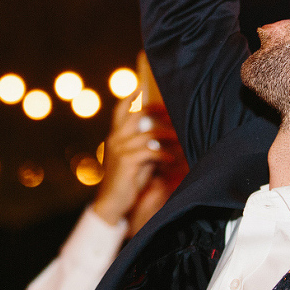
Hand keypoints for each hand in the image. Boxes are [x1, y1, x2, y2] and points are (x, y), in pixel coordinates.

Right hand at [91, 101, 178, 227]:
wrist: (111, 203)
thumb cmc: (125, 182)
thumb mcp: (133, 160)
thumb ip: (142, 146)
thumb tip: (160, 136)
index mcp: (114, 137)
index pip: (119, 110)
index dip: (129, 97)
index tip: (140, 86)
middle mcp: (115, 139)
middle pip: (136, 115)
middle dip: (155, 110)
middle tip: (170, 110)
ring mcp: (120, 149)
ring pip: (148, 134)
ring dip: (167, 136)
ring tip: (179, 138)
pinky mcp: (127, 161)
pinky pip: (151, 152)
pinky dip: (164, 155)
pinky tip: (171, 160)